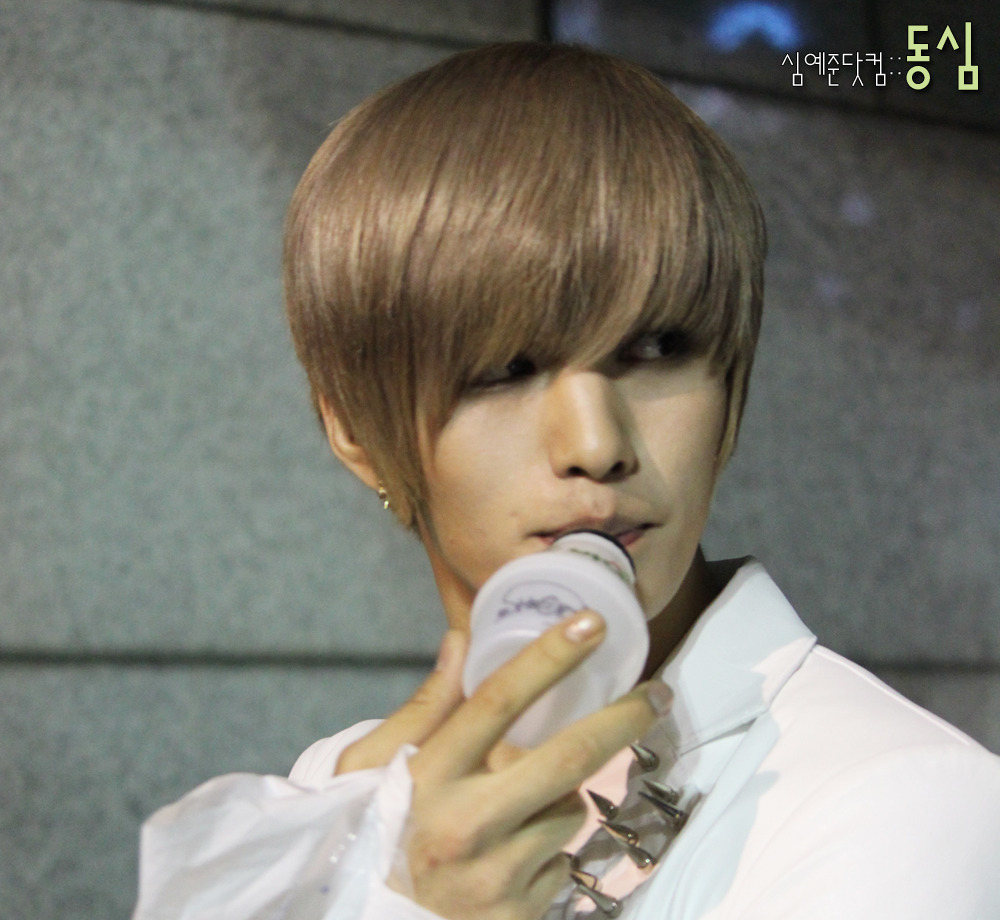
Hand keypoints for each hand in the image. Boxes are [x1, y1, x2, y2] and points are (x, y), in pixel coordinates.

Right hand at [336, 611, 670, 919]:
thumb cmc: (364, 835)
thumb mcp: (368, 768)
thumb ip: (421, 708)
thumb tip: (461, 640)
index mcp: (426, 776)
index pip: (497, 702)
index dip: (549, 657)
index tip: (591, 623)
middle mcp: (465, 824)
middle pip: (567, 757)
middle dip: (622, 718)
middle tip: (655, 693)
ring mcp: (496, 875)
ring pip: (570, 810)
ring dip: (561, 797)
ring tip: (514, 809)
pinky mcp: (519, 913)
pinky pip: (562, 862)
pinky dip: (548, 849)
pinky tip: (508, 856)